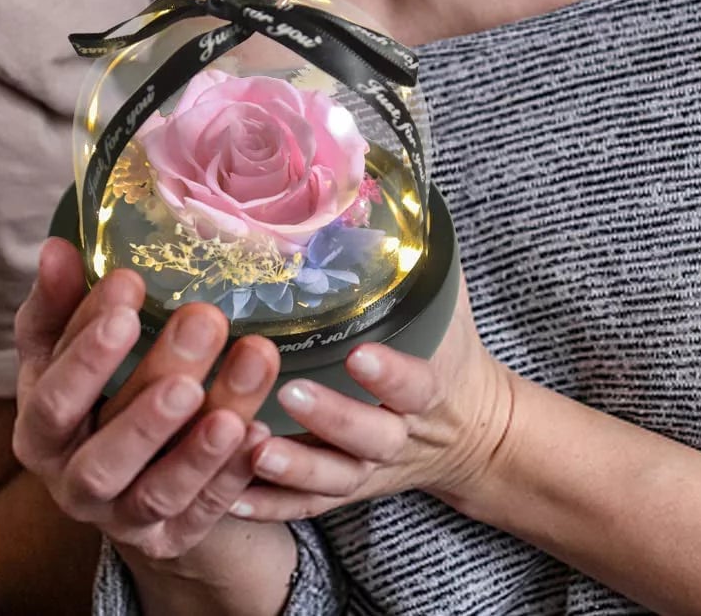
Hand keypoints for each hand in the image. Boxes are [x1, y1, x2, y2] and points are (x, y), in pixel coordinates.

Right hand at [13, 237, 283, 565]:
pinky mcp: (171, 538)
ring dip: (200, 444)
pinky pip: (201, 515)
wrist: (129, 475)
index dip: (87, 347)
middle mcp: (73, 485)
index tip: (129, 284)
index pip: (54, 397)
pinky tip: (259, 434)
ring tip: (243, 384)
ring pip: (157, 491)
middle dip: (153, 392)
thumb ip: (62, 304)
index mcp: (40, 433)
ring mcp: (122, 519)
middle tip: (203, 322)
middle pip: (107, 454)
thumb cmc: (96, 390)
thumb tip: (59, 247)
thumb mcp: (70, 349)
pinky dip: (229, 477)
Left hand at [231, 278, 514, 520]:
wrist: (472, 433)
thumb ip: (420, 261)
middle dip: (330, 420)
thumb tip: (394, 191)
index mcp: (431, 388)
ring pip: (332, 481)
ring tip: (249, 446)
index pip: (415, 383)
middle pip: (367, 438)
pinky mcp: (344, 492)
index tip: (360, 352)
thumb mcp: (448, 307)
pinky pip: (304, 509)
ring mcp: (369, 470)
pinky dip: (268, 507)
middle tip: (287, 393)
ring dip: (291, 469)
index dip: (390, 372)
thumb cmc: (449, 350)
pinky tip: (227, 497)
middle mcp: (399, 435)